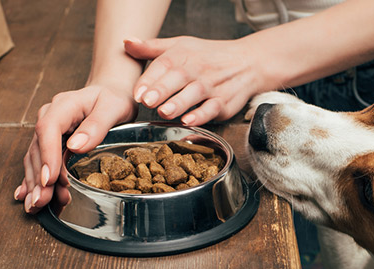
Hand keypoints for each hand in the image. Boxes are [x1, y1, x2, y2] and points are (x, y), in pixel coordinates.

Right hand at [15, 84, 137, 213]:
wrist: (110, 93)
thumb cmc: (114, 99)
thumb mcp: (114, 107)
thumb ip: (97, 125)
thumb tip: (76, 146)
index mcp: (64, 105)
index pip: (48, 129)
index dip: (47, 155)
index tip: (49, 179)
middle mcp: (50, 117)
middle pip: (37, 148)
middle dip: (38, 177)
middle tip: (41, 201)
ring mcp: (47, 131)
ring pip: (34, 158)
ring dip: (35, 183)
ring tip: (37, 205)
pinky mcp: (49, 143)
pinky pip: (37, 161)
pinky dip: (33, 180)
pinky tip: (25, 196)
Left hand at [124, 36, 269, 125]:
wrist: (247, 62)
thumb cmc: (208, 56)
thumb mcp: (180, 46)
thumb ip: (151, 48)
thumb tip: (126, 43)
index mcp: (182, 55)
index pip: (164, 65)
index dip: (150, 79)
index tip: (137, 92)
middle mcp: (197, 69)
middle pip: (178, 78)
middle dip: (162, 90)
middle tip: (147, 101)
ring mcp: (211, 85)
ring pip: (194, 94)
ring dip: (179, 103)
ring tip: (164, 112)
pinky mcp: (224, 101)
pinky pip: (213, 108)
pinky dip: (201, 115)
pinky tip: (189, 121)